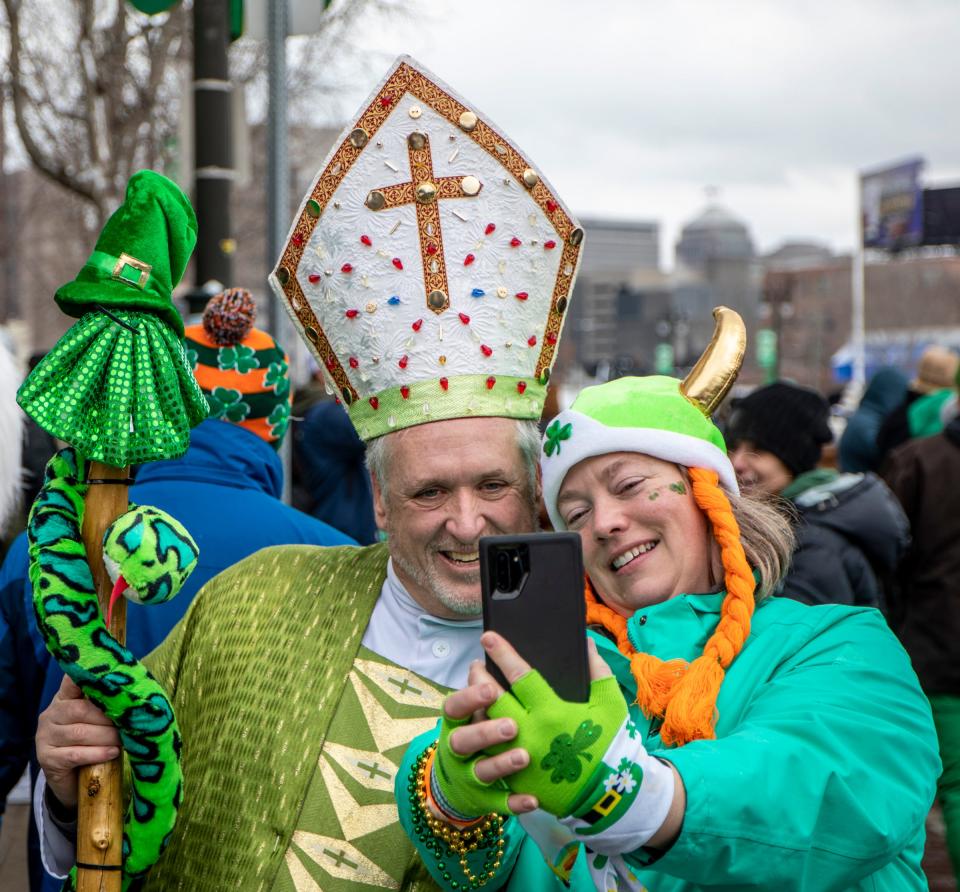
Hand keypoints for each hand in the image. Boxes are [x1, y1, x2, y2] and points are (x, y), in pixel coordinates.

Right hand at [36, 675, 119, 809]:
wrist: (74, 780)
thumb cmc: (94, 741)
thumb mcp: (98, 719)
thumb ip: (106, 705)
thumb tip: (136, 693)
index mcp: (64, 699)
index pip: (72, 681)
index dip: (85, 675)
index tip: (106, 674)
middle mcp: (51, 715)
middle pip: (81, 710)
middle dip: (108, 718)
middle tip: (128, 724)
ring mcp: (45, 737)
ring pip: (80, 733)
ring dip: (107, 736)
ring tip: (123, 740)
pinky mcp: (47, 759)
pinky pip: (75, 754)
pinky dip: (98, 753)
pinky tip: (113, 753)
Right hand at [431, 659, 537, 820]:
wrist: (456, 786)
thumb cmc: (474, 733)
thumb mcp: (472, 712)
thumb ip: (481, 690)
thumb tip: (484, 659)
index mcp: (456, 722)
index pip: (456, 706)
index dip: (470, 695)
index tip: (488, 682)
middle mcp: (458, 749)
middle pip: (464, 740)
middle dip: (486, 732)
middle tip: (512, 725)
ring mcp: (469, 777)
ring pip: (482, 771)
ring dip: (502, 764)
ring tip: (524, 757)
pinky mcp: (484, 800)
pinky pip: (500, 803)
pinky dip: (515, 802)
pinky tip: (532, 799)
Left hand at [484, 631, 627, 816]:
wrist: (610, 797)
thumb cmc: (611, 745)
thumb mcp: (610, 704)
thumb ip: (598, 671)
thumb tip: (586, 643)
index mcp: (551, 711)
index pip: (521, 676)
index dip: (503, 654)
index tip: (488, 637)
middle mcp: (530, 732)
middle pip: (494, 699)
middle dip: (480, 678)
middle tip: (474, 664)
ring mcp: (520, 758)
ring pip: (485, 727)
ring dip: (475, 707)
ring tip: (472, 691)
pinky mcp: (516, 780)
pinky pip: (489, 757)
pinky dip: (481, 740)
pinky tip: (478, 726)